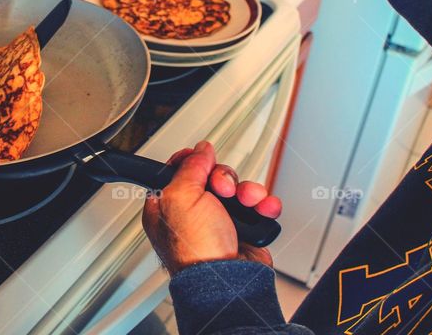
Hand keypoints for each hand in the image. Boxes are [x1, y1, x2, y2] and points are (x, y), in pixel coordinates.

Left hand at [142, 141, 281, 274]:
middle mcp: (193, 213)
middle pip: (213, 176)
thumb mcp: (181, 197)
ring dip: (248, 191)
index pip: (179, 170)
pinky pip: (257, 206)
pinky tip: (262, 209)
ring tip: (247, 202)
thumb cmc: (194, 251)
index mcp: (168, 205)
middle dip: (224, 179)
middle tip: (223, 190)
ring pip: (238, 190)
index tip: (201, 160)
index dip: (192, 161)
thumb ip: (189, 167)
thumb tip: (200, 151)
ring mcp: (220, 222)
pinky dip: (263, 205)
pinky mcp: (244, 230)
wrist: (226, 282)